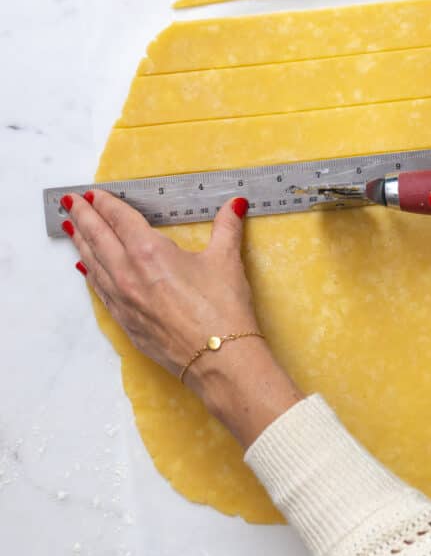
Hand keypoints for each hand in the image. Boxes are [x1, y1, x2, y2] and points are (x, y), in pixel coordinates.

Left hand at [61, 190, 301, 445]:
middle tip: (70, 202)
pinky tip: (85, 269)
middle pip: (97, 238)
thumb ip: (226, 227)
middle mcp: (127, 274)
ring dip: (80, 243)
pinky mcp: (126, 323)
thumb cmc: (223, 310)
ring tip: (72, 228)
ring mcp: (123, 300)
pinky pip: (100, 291)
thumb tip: (235, 204)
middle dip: (83, 217)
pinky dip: (90, 274)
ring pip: (92, 264)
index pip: (120, 219)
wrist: (220, 361)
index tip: (95, 193)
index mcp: (149, 252)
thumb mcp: (226, 260)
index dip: (106, 203)